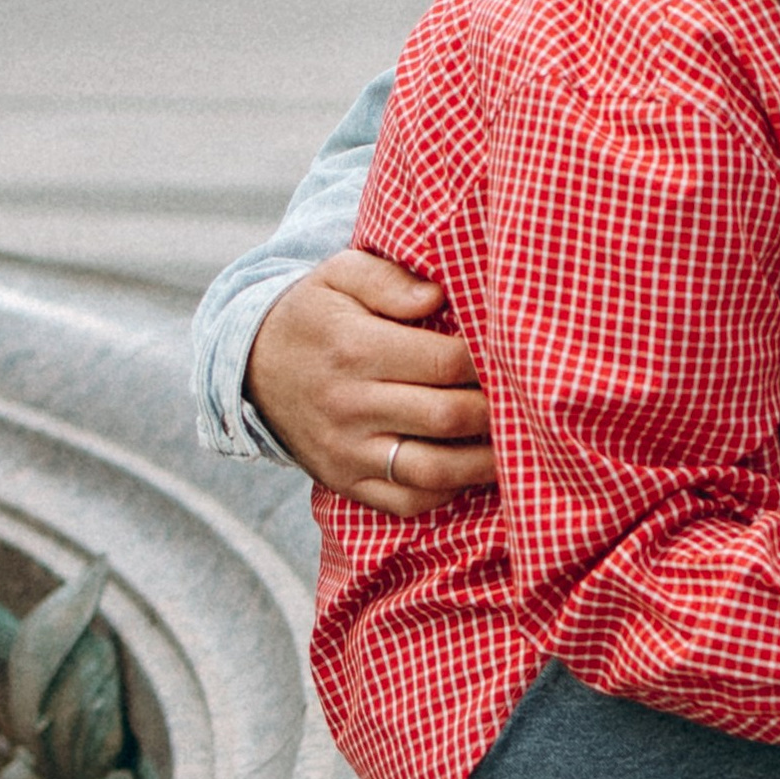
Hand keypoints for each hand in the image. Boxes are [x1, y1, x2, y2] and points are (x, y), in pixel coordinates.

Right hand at [244, 247, 493, 511]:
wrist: (251, 368)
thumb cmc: (315, 315)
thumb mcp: (340, 275)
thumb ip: (389, 279)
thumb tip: (438, 297)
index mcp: (356, 348)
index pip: (444, 360)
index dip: (489, 360)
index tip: (514, 354)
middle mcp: (351, 405)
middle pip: (448, 416)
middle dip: (497, 410)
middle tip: (527, 400)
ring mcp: (347, 451)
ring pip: (434, 470)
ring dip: (485, 462)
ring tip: (517, 444)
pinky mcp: (345, 483)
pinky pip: (407, 503)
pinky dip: (448, 493)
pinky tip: (472, 471)